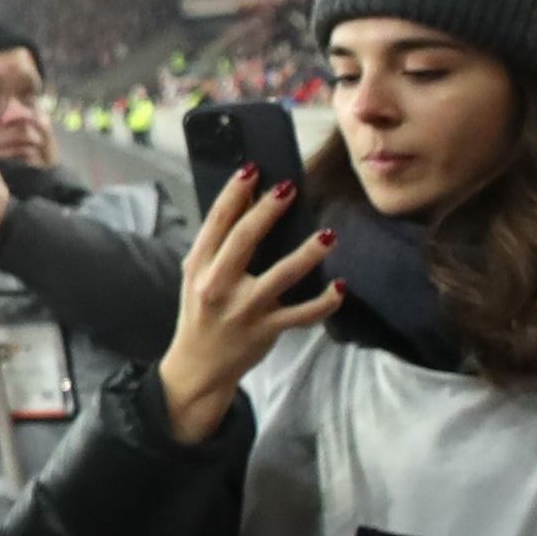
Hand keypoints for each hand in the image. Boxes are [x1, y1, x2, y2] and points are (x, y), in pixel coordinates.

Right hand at [156, 169, 338, 443]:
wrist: (198, 366)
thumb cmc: (201, 312)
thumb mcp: (196, 276)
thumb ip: (217, 246)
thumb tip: (247, 202)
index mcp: (198, 266)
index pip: (216, 223)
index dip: (234, 193)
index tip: (253, 169)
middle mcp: (217, 286)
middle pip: (244, 241)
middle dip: (267, 212)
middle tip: (289, 188)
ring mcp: (243, 310)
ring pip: (280, 277)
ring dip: (306, 255)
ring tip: (328, 236)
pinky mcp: (266, 331)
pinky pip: (302, 315)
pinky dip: (324, 303)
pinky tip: (340, 288)